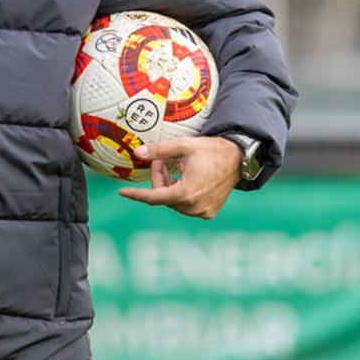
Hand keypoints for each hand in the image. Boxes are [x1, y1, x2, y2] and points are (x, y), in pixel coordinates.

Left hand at [118, 136, 242, 218]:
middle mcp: (194, 207)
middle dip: (158, 178)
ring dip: (168, 186)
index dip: (136, 194)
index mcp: (186, 193)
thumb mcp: (183, 146)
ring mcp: (202, 211)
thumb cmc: (211, 151)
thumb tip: (137, 153)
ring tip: (175, 168)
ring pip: (173, 201)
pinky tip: (184, 178)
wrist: (238, 159)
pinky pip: (185, 205)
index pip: (153, 197)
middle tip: (161, 160)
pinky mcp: (208, 212)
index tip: (122, 192)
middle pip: (163, 196)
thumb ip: (159, 151)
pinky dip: (179, 193)